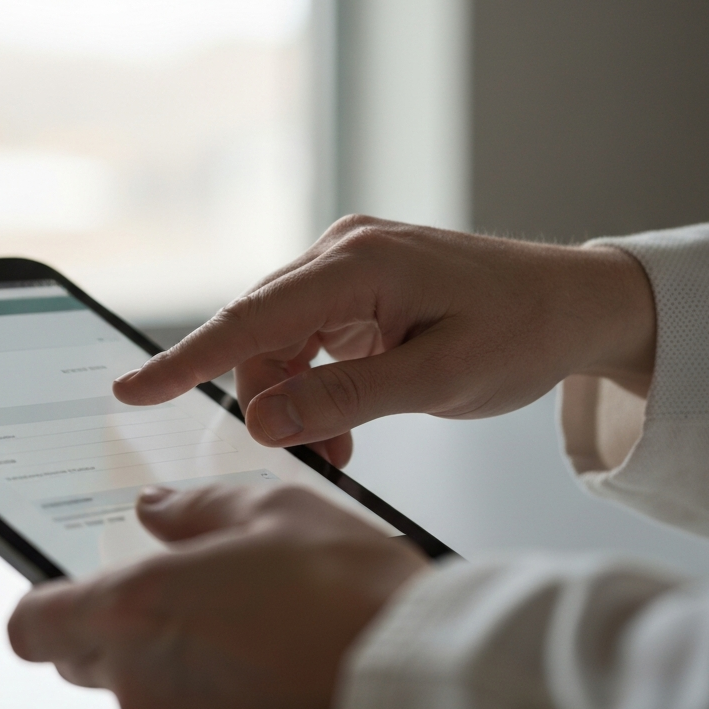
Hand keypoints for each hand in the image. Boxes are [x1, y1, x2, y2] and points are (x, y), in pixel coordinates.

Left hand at [8, 483, 427, 708]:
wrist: (414, 676)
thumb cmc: (349, 590)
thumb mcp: (270, 508)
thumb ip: (194, 507)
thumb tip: (156, 508)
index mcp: (140, 607)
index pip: (34, 624)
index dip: (45, 602)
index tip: (69, 584)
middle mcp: (143, 676)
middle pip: (80, 653)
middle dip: (112, 619)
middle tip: (175, 585)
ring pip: (131, 683)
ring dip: (160, 650)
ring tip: (234, 611)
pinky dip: (196, 682)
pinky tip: (257, 649)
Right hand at [113, 215, 655, 466]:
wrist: (574, 303)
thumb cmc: (522, 331)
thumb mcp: (438, 381)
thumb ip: (344, 401)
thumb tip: (263, 420)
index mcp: (359, 264)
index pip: (252, 317)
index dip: (188, 358)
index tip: (133, 389)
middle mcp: (342, 252)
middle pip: (261, 333)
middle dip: (267, 399)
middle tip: (311, 455)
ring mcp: (349, 266)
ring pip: (281, 341)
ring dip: (294, 399)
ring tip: (339, 447)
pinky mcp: (357, 286)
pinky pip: (309, 339)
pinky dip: (314, 386)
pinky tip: (344, 421)